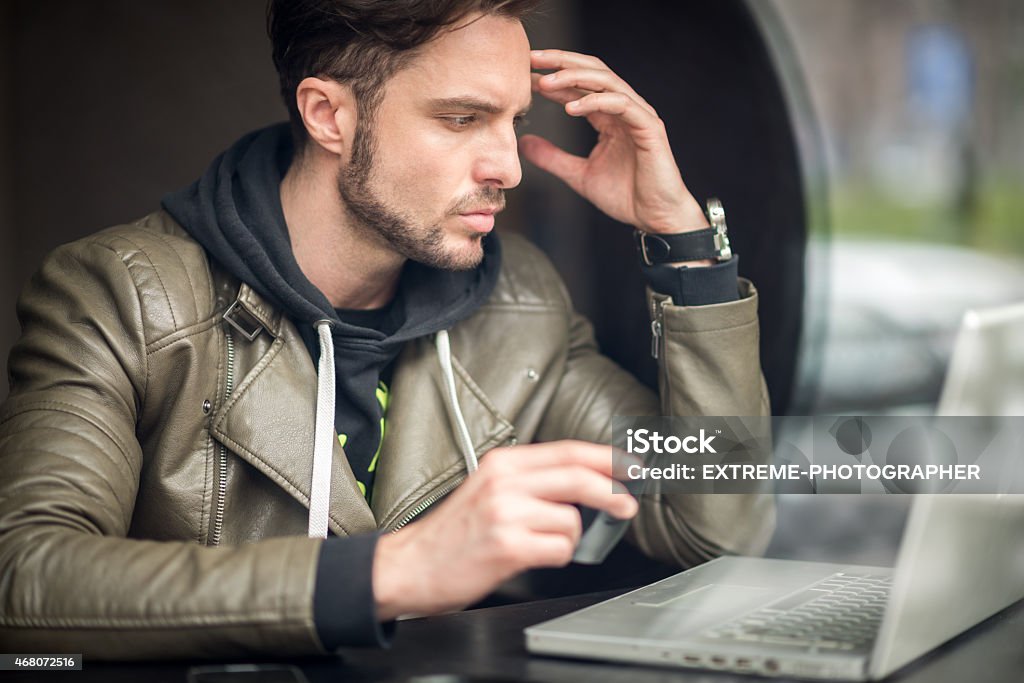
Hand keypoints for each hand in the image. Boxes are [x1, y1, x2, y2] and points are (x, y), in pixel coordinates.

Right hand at [372, 440, 637, 619]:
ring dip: (571, 538)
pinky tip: (535, 556)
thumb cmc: (455, 532)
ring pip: (571, 520)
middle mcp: (504, 482)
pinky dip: (558, 556)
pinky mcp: (508, 546)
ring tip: (546, 544)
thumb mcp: (489, 489)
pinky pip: (559, 550)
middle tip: (627, 505)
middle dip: (613, 492)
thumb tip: (589, 483)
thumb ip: (533, 481)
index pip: (568, 451)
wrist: (413, 564)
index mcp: (503, 463)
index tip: (631, 466)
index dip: (607, 458)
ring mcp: (506, 513)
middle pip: (578, 477)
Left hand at [519, 49, 708, 235]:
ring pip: (606, 81)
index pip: (580, 85)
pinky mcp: (649, 127)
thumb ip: (553, 158)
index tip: (525, 74)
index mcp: (609, 116)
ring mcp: (638, 115)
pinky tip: (571, 107)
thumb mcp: (578, 174)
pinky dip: (596, 101)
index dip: (553, 76)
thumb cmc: (625, 196)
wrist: (655, 217)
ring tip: (546, 82)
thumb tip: (524, 143)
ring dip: (574, 78)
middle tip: (532, 59)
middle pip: (592, 71)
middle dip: (561, 62)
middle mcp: (624, 109)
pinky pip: (622, 104)